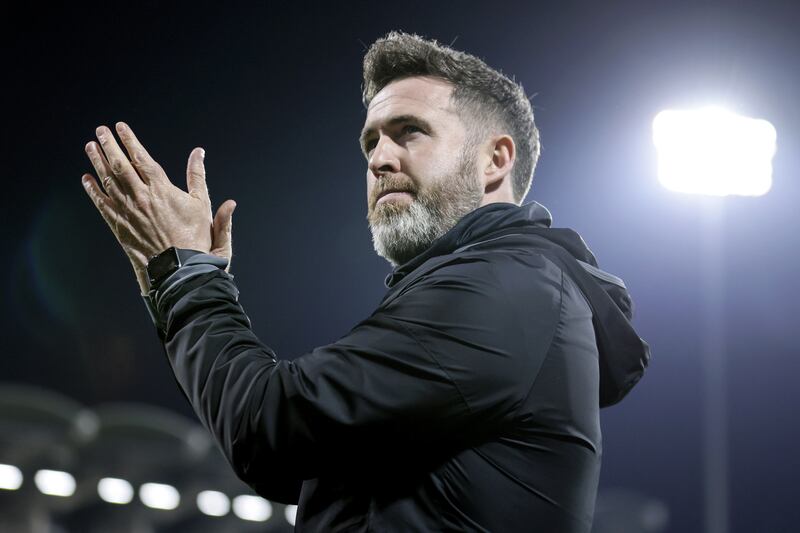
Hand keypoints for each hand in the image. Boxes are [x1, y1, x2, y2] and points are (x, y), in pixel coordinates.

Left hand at [81, 121, 236, 293]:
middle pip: (120, 165)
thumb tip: (199, 153)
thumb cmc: (195, 236)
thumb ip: (198, 176)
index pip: (141, 158)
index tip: (120, 127)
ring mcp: (127, 211)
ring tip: (90, 146)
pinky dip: (92, 190)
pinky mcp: (119, 225)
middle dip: (109, 145)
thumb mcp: (202, 203)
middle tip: (101, 130)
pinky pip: (101, 203)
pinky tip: (86, 178)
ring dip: (98, 161)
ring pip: (108, 181)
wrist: (180, 267)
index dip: (130, 140)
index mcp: (161, 189)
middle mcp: (141, 196)